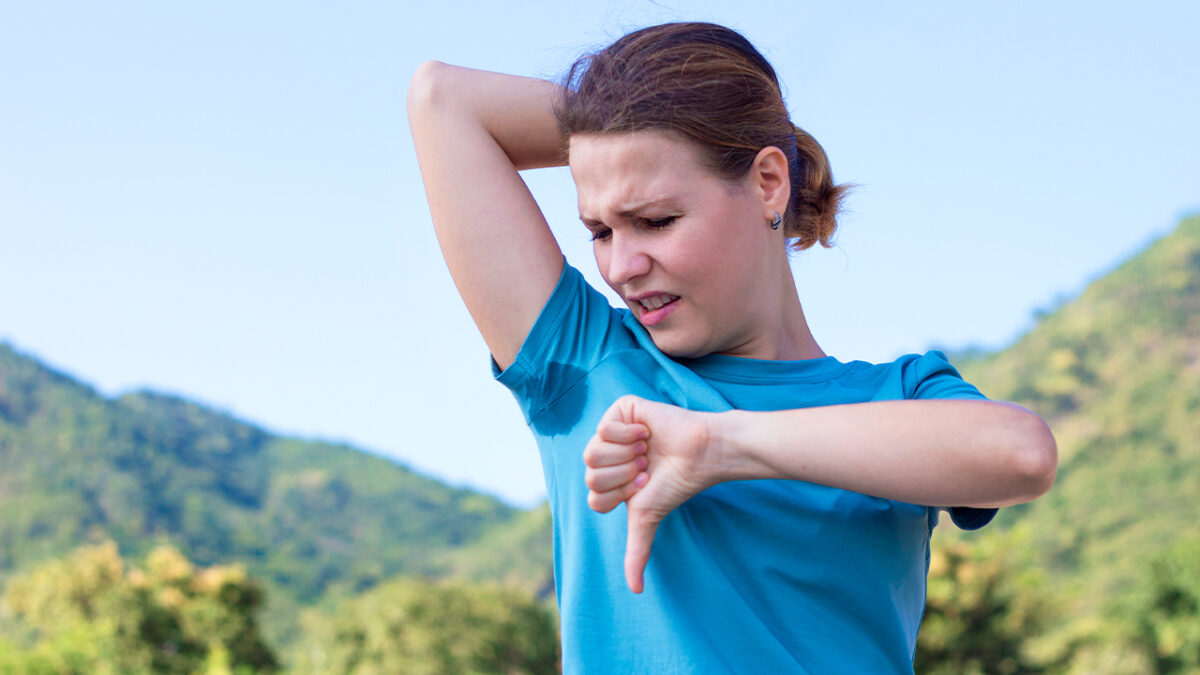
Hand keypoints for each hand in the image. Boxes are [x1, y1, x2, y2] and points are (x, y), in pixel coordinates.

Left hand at [583, 395, 717, 592]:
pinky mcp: (620, 410)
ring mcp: (611, 431)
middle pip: (590, 475)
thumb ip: (637, 551)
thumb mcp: (648, 518)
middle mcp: (606, 455)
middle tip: (646, 467)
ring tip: (646, 450)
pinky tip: (645, 432)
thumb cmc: (676, 482)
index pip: (593, 497)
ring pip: (592, 452)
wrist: (700, 453)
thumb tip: (635, 591)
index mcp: (608, 479)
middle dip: (624, 476)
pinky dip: (629, 434)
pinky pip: (604, 427)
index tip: (645, 486)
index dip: (621, 495)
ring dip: (626, 456)